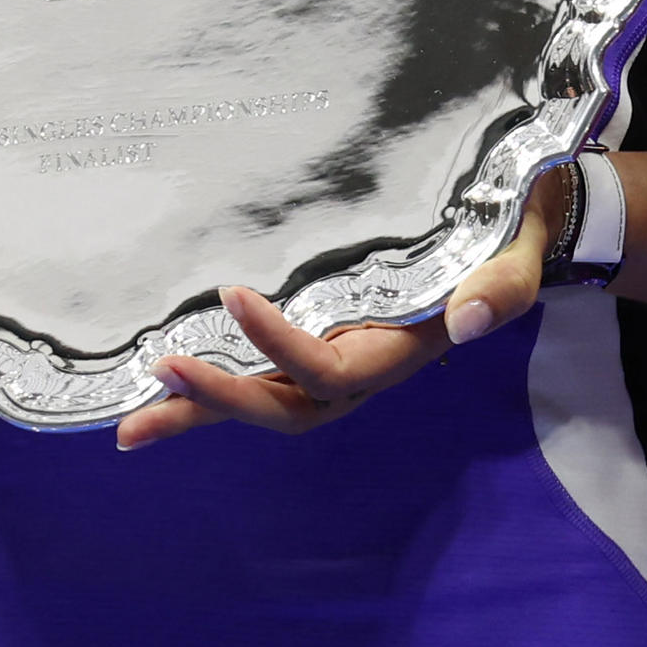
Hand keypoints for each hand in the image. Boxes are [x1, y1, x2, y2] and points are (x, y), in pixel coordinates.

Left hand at [114, 181, 556, 450]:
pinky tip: (163, 378)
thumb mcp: (515, 253)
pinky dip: (213, 385)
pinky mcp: (320, 340)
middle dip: (219, 401)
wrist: (511, 227)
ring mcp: (337, 361)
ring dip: (202, 409)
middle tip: (156, 377)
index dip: (278, 344)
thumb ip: (503, 286)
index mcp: (400, 352)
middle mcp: (362, 370)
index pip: (330, 369)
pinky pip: (261, 375)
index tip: (232, 294)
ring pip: (264, 402)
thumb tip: (471, 318)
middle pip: (283, 408)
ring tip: (131, 419)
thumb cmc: (508, 232)